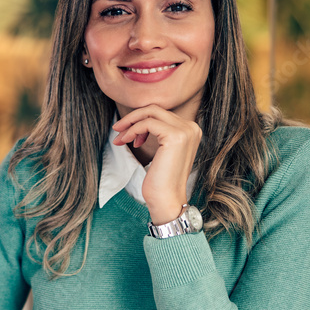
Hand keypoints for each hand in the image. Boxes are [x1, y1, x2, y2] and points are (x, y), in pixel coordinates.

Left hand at [112, 105, 201, 224]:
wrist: (167, 200)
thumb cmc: (161, 180)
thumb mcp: (162, 151)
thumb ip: (159, 132)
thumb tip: (139, 117)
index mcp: (191, 130)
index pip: (162, 113)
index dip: (141, 119)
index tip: (126, 133)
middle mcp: (192, 128)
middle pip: (156, 109)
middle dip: (133, 117)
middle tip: (117, 129)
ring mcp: (185, 131)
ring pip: (151, 112)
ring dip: (131, 123)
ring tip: (120, 138)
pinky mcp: (175, 136)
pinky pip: (147, 123)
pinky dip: (133, 130)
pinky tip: (127, 141)